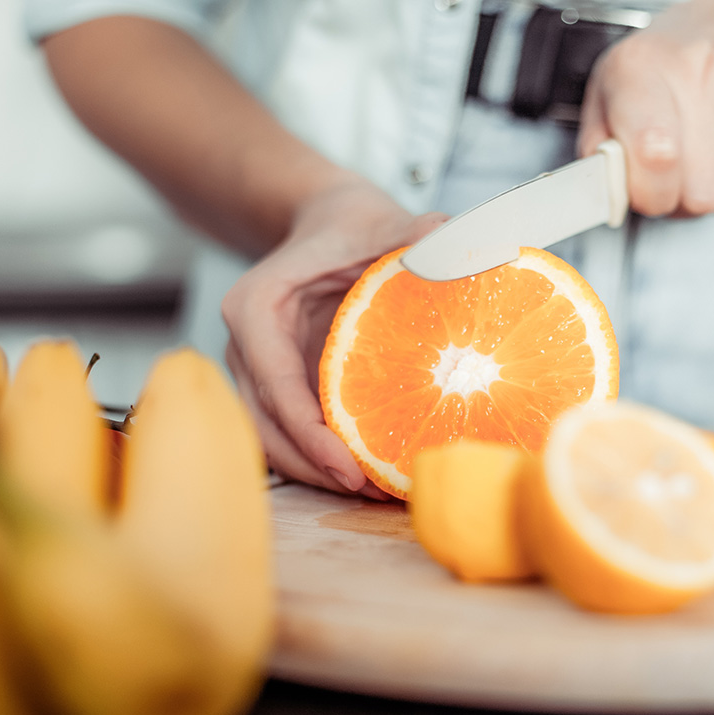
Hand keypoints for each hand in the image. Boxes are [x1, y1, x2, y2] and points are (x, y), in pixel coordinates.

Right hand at [221, 177, 445, 499]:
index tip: (349, 469)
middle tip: (371, 492)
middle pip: (267, 424)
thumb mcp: (385, 222)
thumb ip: (421, 235)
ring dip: (318, 471)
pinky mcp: (277, 386)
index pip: (276, 383)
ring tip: (377, 491)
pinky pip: (291, 431)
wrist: (327, 222)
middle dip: (314, 467)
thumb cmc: (350, 225)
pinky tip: (372, 472)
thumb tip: (467, 247)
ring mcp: (257, 369)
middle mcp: (246, 344)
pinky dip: (324, 456)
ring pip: (273, 437)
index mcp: (256, 307)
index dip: (309, 433)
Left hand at [578, 0, 713, 216]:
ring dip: (707, 189)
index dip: (648, 192)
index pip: (654, 155)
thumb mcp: (607, 91)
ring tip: (695, 157)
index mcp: (639, 67)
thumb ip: (598, 146)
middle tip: (667, 173)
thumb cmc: (662, 64)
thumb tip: (605, 190)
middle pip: (697, 189)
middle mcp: (695, 69)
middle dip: (677, 198)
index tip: (641, 188)